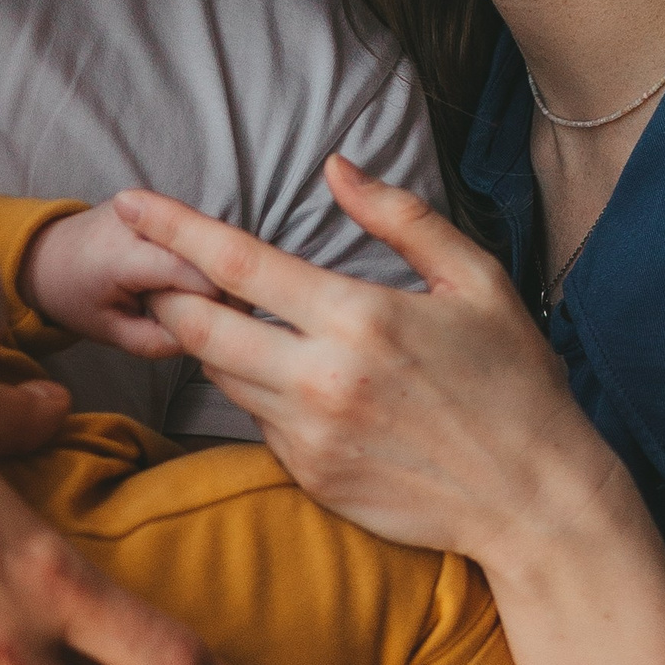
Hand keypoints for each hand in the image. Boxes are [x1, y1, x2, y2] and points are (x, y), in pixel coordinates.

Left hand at [19, 196, 222, 357]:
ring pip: (209, 237)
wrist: (45, 254)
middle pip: (208, 252)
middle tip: (221, 316)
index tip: (228, 327)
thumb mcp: (111, 332)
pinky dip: (203, 255)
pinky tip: (191, 278)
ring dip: (214, 268)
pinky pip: (198, 229)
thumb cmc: (74, 296)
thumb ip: (159, 341)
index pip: (195, 274)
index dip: (220, 303)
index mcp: (121, 254)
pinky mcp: (158, 200)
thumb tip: (211, 336)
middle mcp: (138, 218)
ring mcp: (149, 202)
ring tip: (199, 297)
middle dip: (223, 285)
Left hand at [114, 156, 613, 563]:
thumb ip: (399, 217)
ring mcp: (311, 436)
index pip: (236, 263)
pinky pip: (257, 422)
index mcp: (359, 317)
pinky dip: (259, 392)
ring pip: (222, 376)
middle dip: (167, 291)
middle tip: (157, 267)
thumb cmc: (513, 380)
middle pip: (200, 327)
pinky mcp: (310, 478)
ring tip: (233, 317)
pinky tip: (294, 380)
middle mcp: (323, 380)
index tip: (128, 200)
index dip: (172, 227)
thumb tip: (334, 166)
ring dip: (214, 343)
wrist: (536, 499)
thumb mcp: (474, 280)